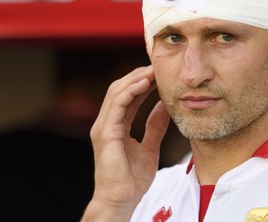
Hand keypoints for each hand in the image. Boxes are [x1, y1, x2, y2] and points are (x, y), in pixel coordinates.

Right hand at [81, 66, 169, 221]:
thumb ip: (155, 126)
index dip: (142, 83)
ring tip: (152, 71)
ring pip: (116, 92)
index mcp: (115, 126)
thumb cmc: (133, 179)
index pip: (128, 97)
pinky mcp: (105, 134)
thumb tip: (164, 106)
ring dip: (135, 79)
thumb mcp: (150, 146)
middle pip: (120, 89)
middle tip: (157, 66)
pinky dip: (130, 92)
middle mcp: (106, 123)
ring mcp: (103, 127)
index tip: (159, 74)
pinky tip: (144, 84)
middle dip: (138, 76)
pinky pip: (116, 105)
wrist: (121, 199)